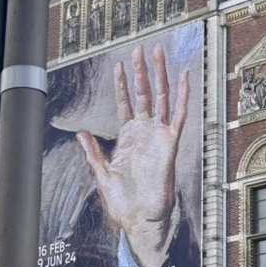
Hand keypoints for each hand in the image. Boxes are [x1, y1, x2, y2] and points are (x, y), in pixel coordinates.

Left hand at [77, 43, 189, 266]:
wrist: (141, 218)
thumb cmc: (124, 201)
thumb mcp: (102, 173)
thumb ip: (92, 152)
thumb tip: (81, 134)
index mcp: (128, 138)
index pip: (125, 104)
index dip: (122, 85)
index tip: (119, 65)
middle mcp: (144, 133)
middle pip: (144, 94)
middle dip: (141, 71)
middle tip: (140, 48)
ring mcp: (158, 136)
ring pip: (161, 98)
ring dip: (160, 76)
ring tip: (159, 53)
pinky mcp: (170, 144)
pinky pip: (178, 116)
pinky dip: (182, 96)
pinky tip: (184, 78)